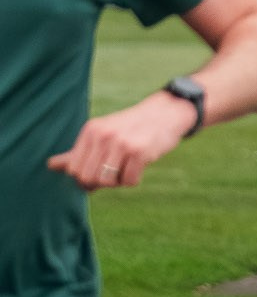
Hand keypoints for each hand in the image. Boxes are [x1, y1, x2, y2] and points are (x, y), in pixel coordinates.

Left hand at [48, 90, 192, 190]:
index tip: (98, 174)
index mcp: (90, 131)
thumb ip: (77, 152)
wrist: (165, 114)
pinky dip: (134, 179)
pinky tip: (140, 165)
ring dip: (118, 181)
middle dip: (101, 182)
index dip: (85, 178)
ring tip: (126, 168)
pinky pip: (129, 181)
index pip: (74, 169)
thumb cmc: (130, 128)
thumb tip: (51, 165)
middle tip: (114, 173)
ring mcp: (120, 143)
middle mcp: (102, 135)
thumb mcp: (102, 134)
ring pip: (108, 181)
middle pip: (89, 178)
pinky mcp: (139, 151)